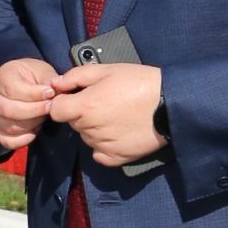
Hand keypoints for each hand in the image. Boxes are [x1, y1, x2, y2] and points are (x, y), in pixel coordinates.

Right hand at [0, 57, 57, 147]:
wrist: (25, 85)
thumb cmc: (34, 77)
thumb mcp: (42, 71)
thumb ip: (49, 81)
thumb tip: (56, 92)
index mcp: (2, 78)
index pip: (12, 90)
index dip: (34, 94)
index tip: (51, 93)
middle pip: (8, 110)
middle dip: (34, 111)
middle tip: (51, 107)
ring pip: (10, 127)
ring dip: (32, 124)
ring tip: (44, 116)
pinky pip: (8, 141)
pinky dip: (24, 139)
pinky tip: (34, 131)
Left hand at [49, 61, 165, 167]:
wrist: (172, 103)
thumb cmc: (140, 82)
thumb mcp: (107, 70)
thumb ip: (76, 76)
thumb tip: (55, 84)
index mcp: (85, 107)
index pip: (55, 110)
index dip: (64, 102)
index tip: (78, 97)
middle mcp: (90, 129)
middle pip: (73, 123)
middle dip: (82, 113)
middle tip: (105, 102)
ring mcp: (103, 145)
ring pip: (86, 137)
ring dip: (94, 128)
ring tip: (117, 115)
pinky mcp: (117, 157)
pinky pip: (99, 154)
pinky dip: (104, 146)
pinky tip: (118, 132)